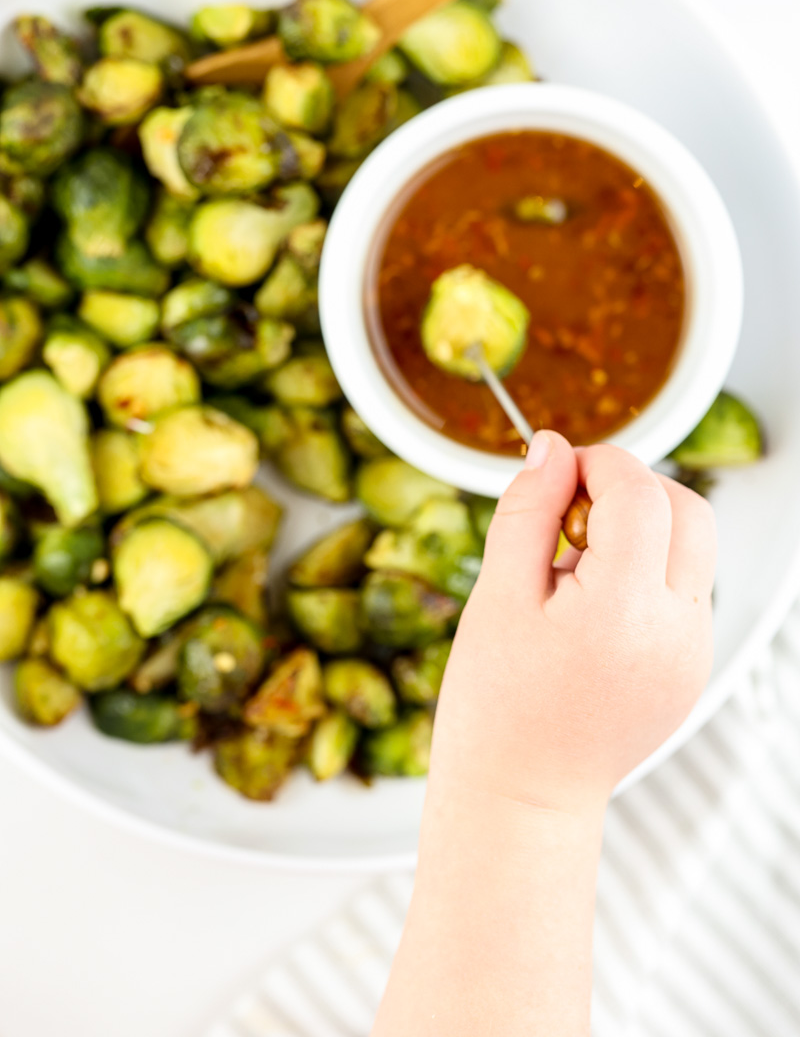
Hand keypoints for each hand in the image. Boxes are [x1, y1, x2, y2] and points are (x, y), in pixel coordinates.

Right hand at [430, 430, 715, 814]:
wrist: (521, 798)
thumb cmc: (497, 708)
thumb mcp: (497, 596)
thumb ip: (528, 511)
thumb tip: (551, 448)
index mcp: (623, 611)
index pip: (639, 493)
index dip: (598, 463)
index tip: (556, 471)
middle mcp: (676, 632)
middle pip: (687, 510)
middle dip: (633, 488)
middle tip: (570, 514)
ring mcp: (694, 654)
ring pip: (694, 547)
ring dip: (644, 529)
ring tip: (576, 569)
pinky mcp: (694, 668)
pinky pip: (687, 590)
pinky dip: (649, 572)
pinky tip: (593, 605)